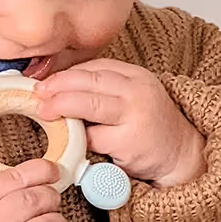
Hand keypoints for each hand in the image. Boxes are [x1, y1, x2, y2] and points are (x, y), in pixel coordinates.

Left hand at [35, 59, 206, 189]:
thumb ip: (104, 90)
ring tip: (45, 111)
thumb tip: (59, 87)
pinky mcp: (129, 142)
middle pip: (90, 81)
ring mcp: (135, 115)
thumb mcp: (132, 97)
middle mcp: (137, 91)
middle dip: (59, 85)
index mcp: (136, 76)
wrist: (181, 154)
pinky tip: (71, 139)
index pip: (96, 67)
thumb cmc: (149, 126)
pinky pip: (94, 137)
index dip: (67, 73)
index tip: (47, 81)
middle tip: (39, 94)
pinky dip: (79, 138)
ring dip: (62, 106)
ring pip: (89, 104)